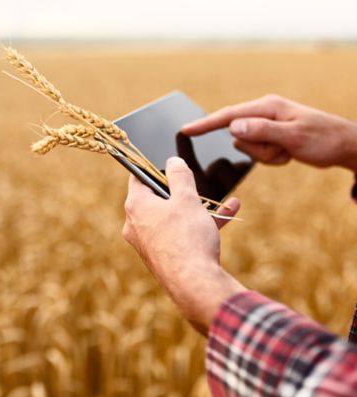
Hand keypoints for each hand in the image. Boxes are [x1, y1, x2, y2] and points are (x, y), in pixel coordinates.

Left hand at [123, 157, 245, 334]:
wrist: (194, 285)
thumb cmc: (187, 238)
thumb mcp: (187, 199)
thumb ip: (179, 175)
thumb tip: (173, 161)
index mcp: (136, 206)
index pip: (138, 177)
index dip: (153, 167)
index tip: (167, 163)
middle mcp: (136, 225)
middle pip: (158, 198)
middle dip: (183, 191)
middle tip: (198, 185)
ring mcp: (149, 243)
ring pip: (173, 217)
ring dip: (198, 208)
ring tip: (224, 202)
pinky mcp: (162, 256)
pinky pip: (179, 234)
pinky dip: (198, 225)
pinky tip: (227, 216)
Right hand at [181, 95, 356, 170]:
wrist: (343, 146)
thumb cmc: (323, 138)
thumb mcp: (293, 136)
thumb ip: (261, 131)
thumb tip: (232, 127)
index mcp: (266, 107)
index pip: (228, 115)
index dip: (205, 124)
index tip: (186, 129)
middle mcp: (263, 114)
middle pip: (239, 138)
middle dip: (258, 150)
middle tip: (282, 150)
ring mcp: (267, 126)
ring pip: (248, 148)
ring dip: (267, 156)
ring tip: (288, 151)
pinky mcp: (270, 137)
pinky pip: (259, 153)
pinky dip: (272, 158)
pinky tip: (288, 153)